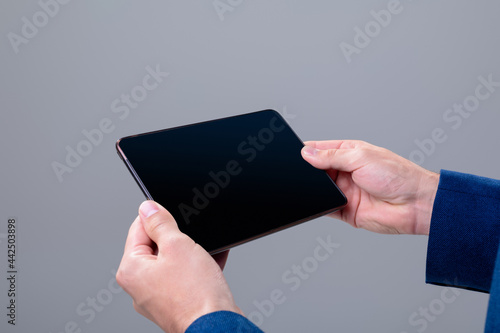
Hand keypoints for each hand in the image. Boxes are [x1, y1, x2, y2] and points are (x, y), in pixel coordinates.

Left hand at [116, 200, 241, 332]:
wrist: (216, 326)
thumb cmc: (195, 294)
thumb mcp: (177, 245)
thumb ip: (160, 223)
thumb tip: (147, 208)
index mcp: (131, 270)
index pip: (138, 229)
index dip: (158, 217)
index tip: (173, 215)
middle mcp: (139, 286)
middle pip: (156, 246)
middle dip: (177, 238)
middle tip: (191, 240)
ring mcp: (157, 298)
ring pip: (173, 262)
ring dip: (191, 252)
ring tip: (204, 255)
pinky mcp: (176, 304)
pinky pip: (184, 277)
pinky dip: (197, 267)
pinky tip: (212, 262)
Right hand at [301, 140, 438, 234]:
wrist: (414, 205)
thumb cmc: (397, 176)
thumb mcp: (360, 157)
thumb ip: (332, 156)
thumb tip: (307, 153)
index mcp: (350, 153)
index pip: (321, 149)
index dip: (307, 150)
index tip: (294, 152)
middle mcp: (346, 171)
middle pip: (317, 169)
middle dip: (308, 170)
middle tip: (299, 170)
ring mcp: (345, 191)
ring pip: (319, 189)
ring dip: (313, 188)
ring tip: (310, 186)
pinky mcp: (345, 210)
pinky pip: (324, 207)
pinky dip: (317, 205)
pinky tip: (316, 201)